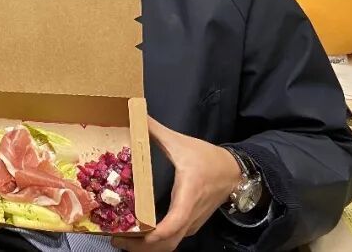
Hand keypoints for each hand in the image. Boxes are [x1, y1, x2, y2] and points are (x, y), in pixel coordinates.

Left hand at [113, 118, 241, 251]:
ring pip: (171, 245)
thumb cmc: (207, 158)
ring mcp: (192, 223)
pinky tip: (139, 234)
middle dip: (142, 246)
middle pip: (168, 243)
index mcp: (188, 194)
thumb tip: (133, 112)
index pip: (174, 223)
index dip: (154, 234)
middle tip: (116, 240)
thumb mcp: (180, 142)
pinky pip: (174, 240)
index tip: (131, 234)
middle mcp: (190, 214)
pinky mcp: (191, 224)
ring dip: (148, 247)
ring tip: (123, 239)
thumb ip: (154, 129)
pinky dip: (157, 243)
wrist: (235, 172)